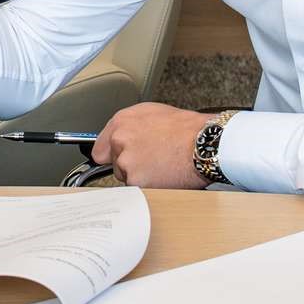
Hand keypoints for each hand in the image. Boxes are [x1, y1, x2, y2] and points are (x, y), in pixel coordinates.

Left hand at [89, 102, 210, 188]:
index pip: (100, 149)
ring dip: (141, 177)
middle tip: (153, 160)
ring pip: (128, 178)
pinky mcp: (137, 180)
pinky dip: (151, 187)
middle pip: (115, 165)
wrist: (203, 142)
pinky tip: (164, 176)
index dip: (113, 156)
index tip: (119, 159)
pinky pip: (139, 190)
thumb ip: (131, 126)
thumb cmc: (186, 128)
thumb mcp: (153, 113)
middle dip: (131, 166)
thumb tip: (120, 138)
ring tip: (162, 166)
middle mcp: (120, 140)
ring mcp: (127, 161)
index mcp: (122, 122)